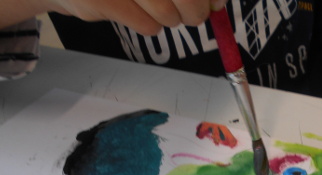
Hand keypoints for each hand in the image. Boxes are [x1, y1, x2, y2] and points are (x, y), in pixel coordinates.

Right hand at [49, 0, 227, 34]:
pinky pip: (148, 25)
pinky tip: (139, 13)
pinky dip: (150, 26)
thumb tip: (217, 3)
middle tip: (195, 16)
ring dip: (169, 18)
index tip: (215, 3)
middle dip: (194, 10)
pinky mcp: (104, 1)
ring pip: (167, 13)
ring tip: (158, 10)